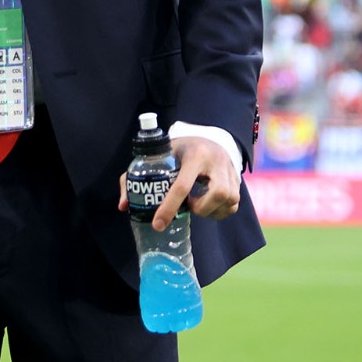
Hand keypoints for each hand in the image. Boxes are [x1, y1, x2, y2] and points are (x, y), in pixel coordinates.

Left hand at [116, 136, 239, 228]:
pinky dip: (220, 211)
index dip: (169, 207)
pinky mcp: (238, 179)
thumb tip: (123, 205)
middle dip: (199, 207)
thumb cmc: (179, 149)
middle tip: (188, 205)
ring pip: (228, 200)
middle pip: (215, 195)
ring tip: (198, 204)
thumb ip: (136, 176)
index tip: (158, 224)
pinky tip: (209, 206)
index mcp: (195, 154)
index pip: (182, 186)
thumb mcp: (159, 156)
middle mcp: (216, 161)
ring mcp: (230, 170)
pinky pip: (234, 205)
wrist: (206, 137)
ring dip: (210, 210)